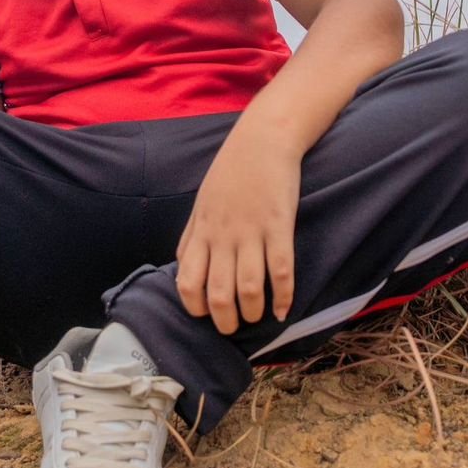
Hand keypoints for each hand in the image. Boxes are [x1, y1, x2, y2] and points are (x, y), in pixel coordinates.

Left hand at [175, 116, 299, 334]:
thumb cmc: (230, 174)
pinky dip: (284, 296)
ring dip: (253, 311)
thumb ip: (192, 239)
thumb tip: (183, 271)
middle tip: (233, 327)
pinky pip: (281, 270)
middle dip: (224, 321)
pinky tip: (284, 310)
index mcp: (201, 232)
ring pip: (248, 288)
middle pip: (217, 294)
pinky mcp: (280, 226)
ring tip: (257, 317)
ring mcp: (252, 232)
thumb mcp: (201, 205)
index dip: (195, 307)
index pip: (187, 283)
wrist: (262, 140)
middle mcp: (223, 236)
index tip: (206, 314)